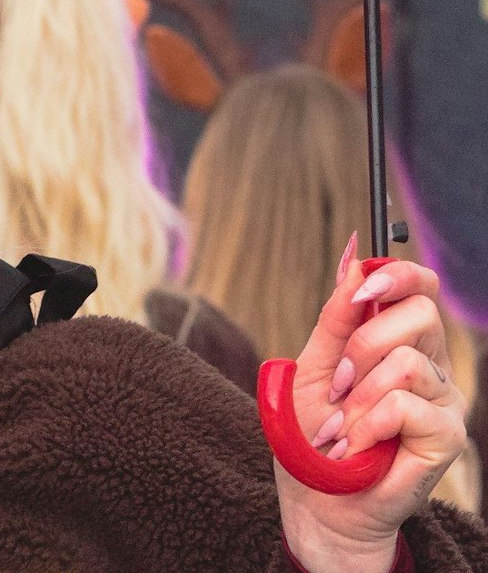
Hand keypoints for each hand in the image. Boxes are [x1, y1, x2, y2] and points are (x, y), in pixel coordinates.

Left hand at [277, 243, 467, 572]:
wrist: (317, 500)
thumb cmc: (315, 435)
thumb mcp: (314, 366)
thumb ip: (336, 318)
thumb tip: (355, 260)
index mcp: (400, 343)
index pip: (422, 288)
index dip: (398, 275)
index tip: (362, 286)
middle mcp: (431, 366)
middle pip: (420, 314)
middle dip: (364, 342)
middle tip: (340, 383)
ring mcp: (443, 400)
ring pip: (407, 361)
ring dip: (359, 395)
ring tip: (343, 425)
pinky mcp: (446, 436)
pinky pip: (405, 404)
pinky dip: (367, 424)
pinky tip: (357, 445)